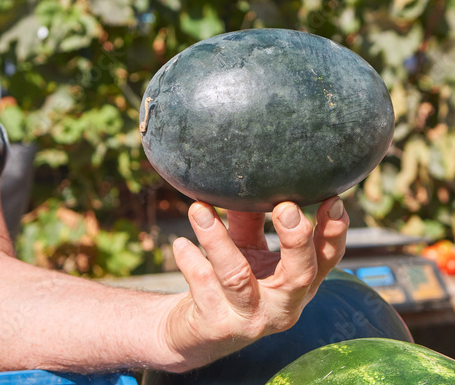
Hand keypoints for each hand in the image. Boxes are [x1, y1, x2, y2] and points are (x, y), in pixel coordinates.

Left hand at [164, 197, 348, 370]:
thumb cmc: (229, 286)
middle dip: (296, 240)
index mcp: (296, 286)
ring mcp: (249, 320)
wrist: (194, 333)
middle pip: (300, 275)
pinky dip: (190, 260)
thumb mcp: (247, 251)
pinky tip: (180, 244)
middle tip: (286, 207)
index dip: (334, 232)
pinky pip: (202, 284)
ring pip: (237, 277)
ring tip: (199, 209)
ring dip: (218, 240)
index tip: (333, 199)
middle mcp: (282, 307)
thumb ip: (252, 220)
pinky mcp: (217, 326)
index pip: (326, 259)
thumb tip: (251, 182)